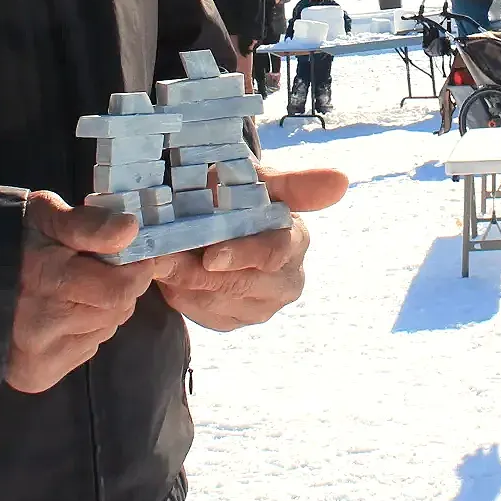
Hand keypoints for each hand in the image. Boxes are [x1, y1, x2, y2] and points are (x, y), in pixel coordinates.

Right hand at [6, 192, 158, 392]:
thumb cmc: (14, 241)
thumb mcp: (47, 216)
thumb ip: (89, 223)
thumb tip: (130, 229)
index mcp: (47, 279)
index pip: (122, 287)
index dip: (133, 267)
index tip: (121, 252)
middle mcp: (41, 324)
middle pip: (119, 309)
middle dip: (118, 285)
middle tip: (91, 270)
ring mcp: (38, 354)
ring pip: (106, 328)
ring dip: (103, 308)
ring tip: (71, 291)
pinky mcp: (36, 375)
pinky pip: (88, 349)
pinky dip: (86, 330)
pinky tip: (61, 315)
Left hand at [154, 167, 347, 331]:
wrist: (220, 215)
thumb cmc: (242, 192)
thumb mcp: (263, 180)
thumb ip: (297, 183)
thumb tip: (342, 181)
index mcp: (296, 241)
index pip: (275, 253)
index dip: (242, 255)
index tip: (211, 255)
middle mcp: (287, 280)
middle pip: (242, 284)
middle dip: (199, 272)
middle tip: (162, 258)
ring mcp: (263, 306)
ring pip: (218, 302)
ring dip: (184, 283)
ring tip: (159, 262)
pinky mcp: (237, 321)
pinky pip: (204, 316)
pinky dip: (182, 296)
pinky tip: (169, 277)